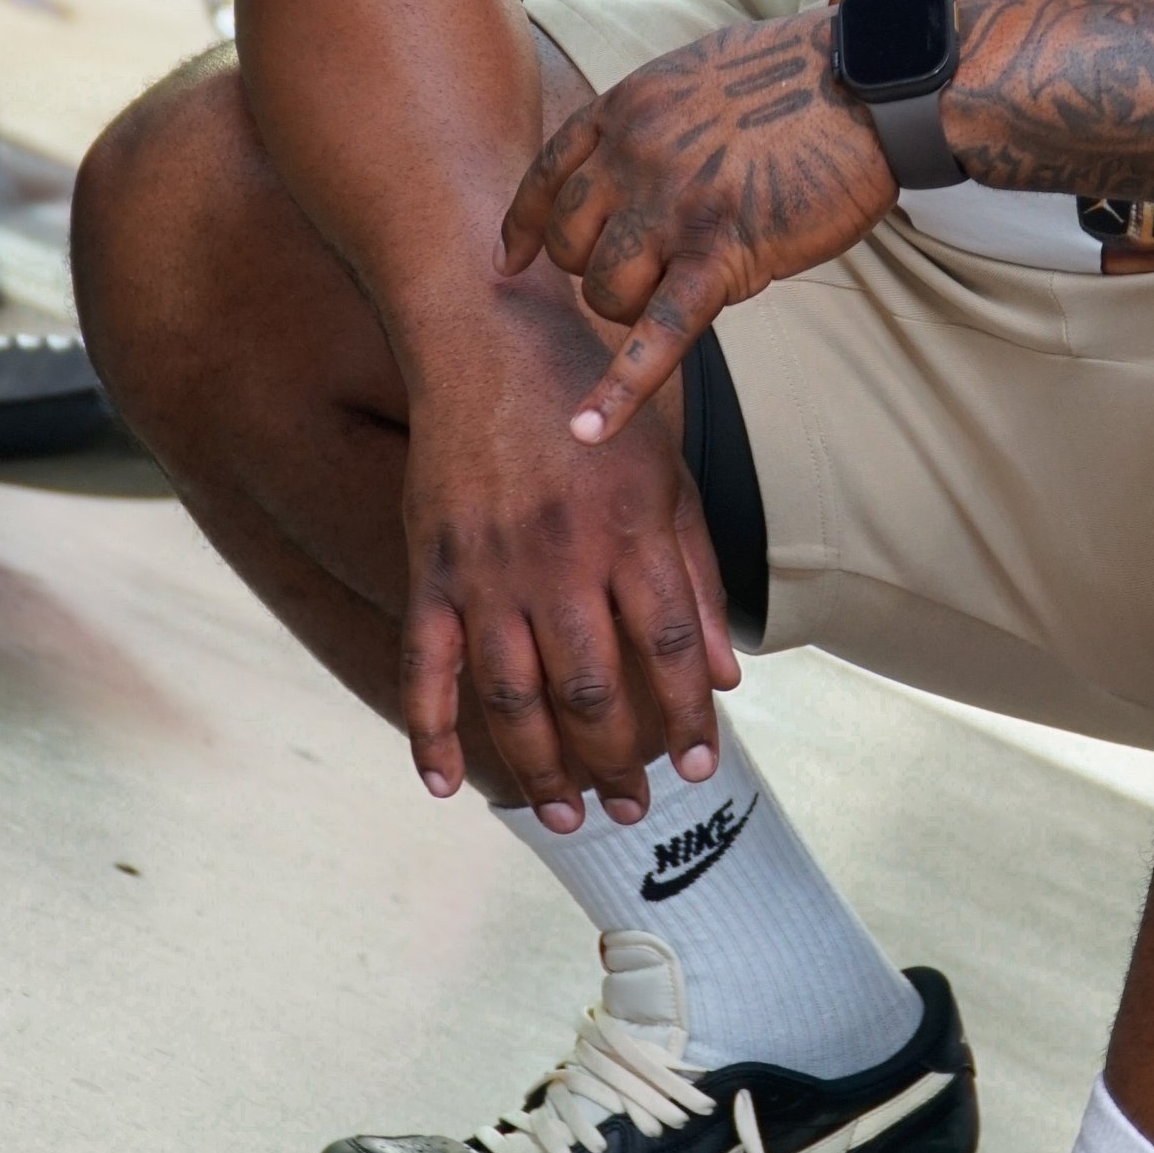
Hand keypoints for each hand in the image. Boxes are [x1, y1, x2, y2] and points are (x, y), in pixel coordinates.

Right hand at [400, 283, 740, 829]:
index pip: (672, 650)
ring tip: (565, 818)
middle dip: (620, 762)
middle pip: (595, 689)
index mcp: (629, 531)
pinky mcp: (431, 564)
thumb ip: (695, 573)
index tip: (705, 768)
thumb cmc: (592, 403)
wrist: (489, 335)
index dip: (692, 718)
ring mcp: (488, 566)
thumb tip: (728, 674)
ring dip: (541, 769)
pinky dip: (429, 730)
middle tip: (635, 807)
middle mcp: (560, 557)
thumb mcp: (666, 473)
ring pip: (514, 696)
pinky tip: (445, 787)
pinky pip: (425, 664)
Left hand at [495, 10, 894, 442]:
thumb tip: (647, 154)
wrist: (871, 86)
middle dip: (599, 269)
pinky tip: (589, 431)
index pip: (550, 176)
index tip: (513, 260)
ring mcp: (672, 205)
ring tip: (683, 291)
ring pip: (606, 290)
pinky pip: (658, 333)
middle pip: (573, 245)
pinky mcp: (722, 253)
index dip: (529, 226)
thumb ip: (661, 119)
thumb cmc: (805, 78)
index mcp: (629, 108)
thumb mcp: (702, 76)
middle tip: (652, 270)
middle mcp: (635, 154)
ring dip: (631, 307)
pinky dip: (621, 388)